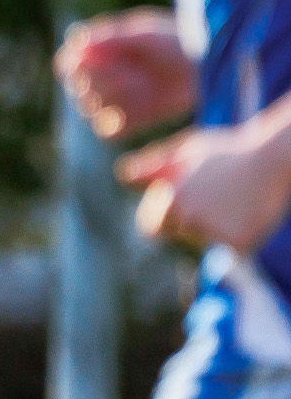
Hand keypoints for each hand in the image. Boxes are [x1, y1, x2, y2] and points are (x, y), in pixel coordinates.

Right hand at [54, 8, 195, 138]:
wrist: (207, 65)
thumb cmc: (176, 41)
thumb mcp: (146, 33)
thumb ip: (112, 36)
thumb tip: (76, 41)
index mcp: (90, 53)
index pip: (66, 67)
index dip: (84, 68)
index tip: (112, 60)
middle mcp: (91, 80)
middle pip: (80, 92)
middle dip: (111, 82)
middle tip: (141, 72)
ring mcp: (105, 105)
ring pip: (94, 112)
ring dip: (122, 98)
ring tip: (147, 84)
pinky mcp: (122, 124)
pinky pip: (110, 132)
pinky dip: (127, 120)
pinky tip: (146, 105)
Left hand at [118, 118, 290, 253]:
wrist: (278, 155)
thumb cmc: (231, 149)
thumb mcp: (189, 150)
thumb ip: (154, 165)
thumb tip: (123, 175)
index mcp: (171, 198)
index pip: (152, 228)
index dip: (165, 220)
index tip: (183, 208)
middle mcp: (188, 217)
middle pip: (182, 235)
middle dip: (194, 223)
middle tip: (219, 198)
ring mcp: (213, 231)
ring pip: (208, 241)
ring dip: (220, 228)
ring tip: (238, 199)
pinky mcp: (238, 242)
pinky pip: (234, 249)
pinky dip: (243, 236)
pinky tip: (252, 213)